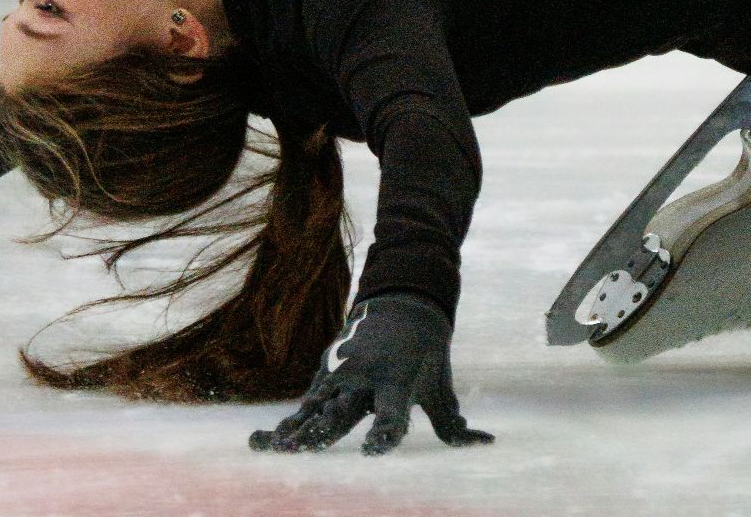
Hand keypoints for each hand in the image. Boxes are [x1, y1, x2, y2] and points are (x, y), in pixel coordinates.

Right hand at [249, 291, 492, 455]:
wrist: (402, 302)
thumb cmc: (427, 352)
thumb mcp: (440, 385)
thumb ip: (454, 423)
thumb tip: (486, 444)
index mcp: (398, 380)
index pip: (391, 413)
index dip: (384, 432)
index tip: (372, 450)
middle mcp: (366, 376)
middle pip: (344, 409)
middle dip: (325, 429)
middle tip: (303, 449)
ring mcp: (342, 372)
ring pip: (316, 406)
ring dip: (297, 428)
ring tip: (278, 449)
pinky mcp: (326, 371)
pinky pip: (304, 403)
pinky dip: (286, 422)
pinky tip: (264, 443)